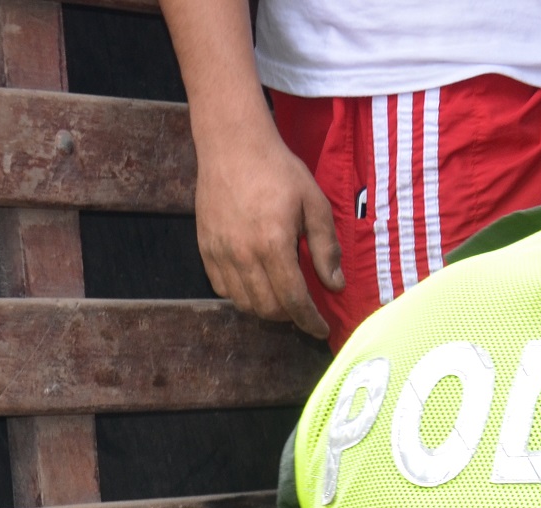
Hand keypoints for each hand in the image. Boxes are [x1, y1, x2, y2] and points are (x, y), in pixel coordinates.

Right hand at [194, 125, 342, 337]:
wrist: (232, 144)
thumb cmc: (278, 170)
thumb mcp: (315, 204)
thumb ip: (326, 247)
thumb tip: (335, 285)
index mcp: (273, 244)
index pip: (293, 300)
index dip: (310, 321)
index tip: (321, 330)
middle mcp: (242, 253)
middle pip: (267, 308)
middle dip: (290, 317)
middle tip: (304, 310)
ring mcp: (219, 251)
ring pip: (243, 303)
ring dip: (266, 309)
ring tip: (282, 300)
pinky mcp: (204, 246)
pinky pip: (222, 288)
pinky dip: (242, 296)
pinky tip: (257, 285)